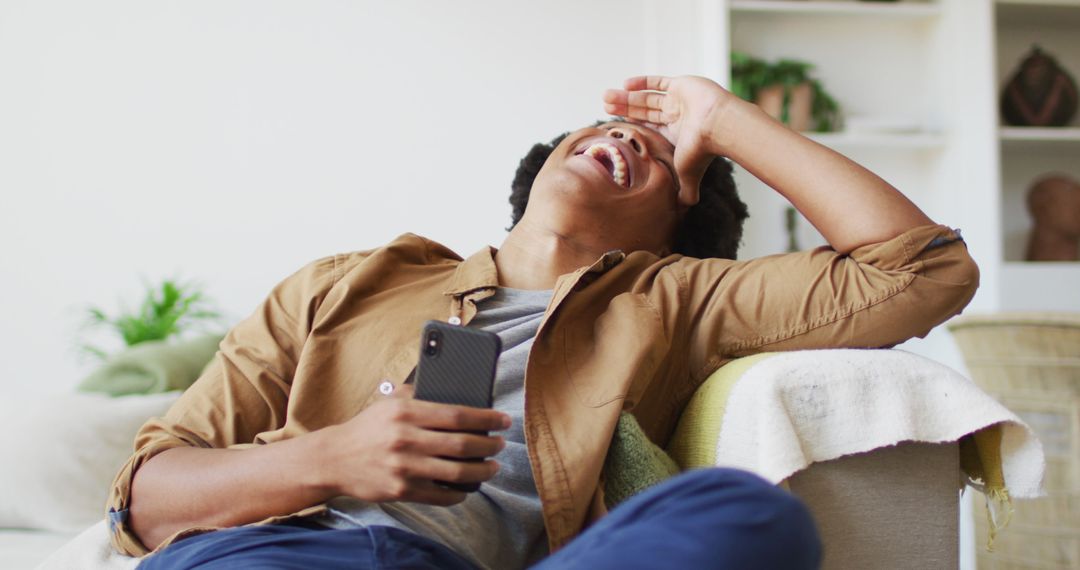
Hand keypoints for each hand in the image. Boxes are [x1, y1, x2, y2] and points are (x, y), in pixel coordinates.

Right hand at [314, 384, 509, 505]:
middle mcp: (406, 439)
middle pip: (462, 444)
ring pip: (457, 472)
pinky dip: (460, 492)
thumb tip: (454, 392)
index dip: (487, 418)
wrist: (334, 459)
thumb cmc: (367, 428)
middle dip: (490, 445)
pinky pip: (441, 495)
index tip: (503, 420)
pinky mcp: (401, 491)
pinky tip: (468, 487)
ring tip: (492, 466)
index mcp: (406, 412)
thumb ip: (419, 394)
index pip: (458, 415)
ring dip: (482, 471)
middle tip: (500, 444)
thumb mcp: (389, 402)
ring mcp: (404, 468)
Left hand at [603, 75, 740, 205]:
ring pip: (648, 97)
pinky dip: (642, 82)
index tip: (616, 124)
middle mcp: (678, 115)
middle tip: (605, 107)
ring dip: (627, 97)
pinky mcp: (682, 84)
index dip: (633, 125)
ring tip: (606, 96)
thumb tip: (685, 209)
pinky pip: (659, 82)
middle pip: (645, 111)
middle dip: (625, 109)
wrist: (718, 126)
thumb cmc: (701, 150)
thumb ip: (686, 190)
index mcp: (676, 133)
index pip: (650, 128)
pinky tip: (624, 84)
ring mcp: (680, 99)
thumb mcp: (688, 174)